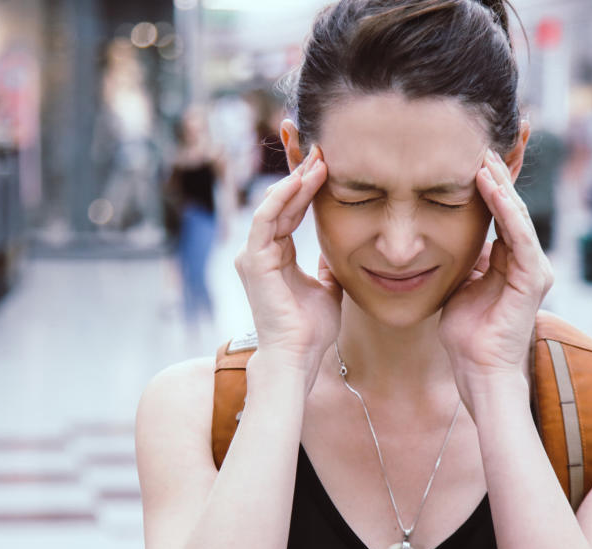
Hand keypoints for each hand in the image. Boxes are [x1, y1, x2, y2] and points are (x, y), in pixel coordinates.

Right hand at [233, 147, 340, 376]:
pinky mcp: (254, 259)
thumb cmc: (310, 328)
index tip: (327, 166)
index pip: (290, 211)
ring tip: (318, 160)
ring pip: (273, 205)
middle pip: (280, 202)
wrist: (298, 354)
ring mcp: (254, 254)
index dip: (306, 188)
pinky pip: (266, 218)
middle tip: (322, 151)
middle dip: (301, 175)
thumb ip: (326, 266)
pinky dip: (283, 197)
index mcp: (276, 256)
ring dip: (296, 181)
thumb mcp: (326, 287)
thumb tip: (337, 252)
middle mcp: (260, 251)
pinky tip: (301, 180)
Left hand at [438, 148, 553, 379]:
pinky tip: (489, 185)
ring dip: (499, 184)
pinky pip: (518, 235)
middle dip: (496, 175)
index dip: (487, 186)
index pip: (500, 215)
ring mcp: (533, 269)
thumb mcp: (460, 287)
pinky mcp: (532, 278)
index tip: (468, 157)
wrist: (479, 371)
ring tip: (481, 156)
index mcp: (510, 262)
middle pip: (512, 208)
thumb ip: (464, 262)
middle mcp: (527, 261)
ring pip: (517, 216)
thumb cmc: (467, 336)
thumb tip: (447, 239)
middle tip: (478, 143)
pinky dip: (504, 209)